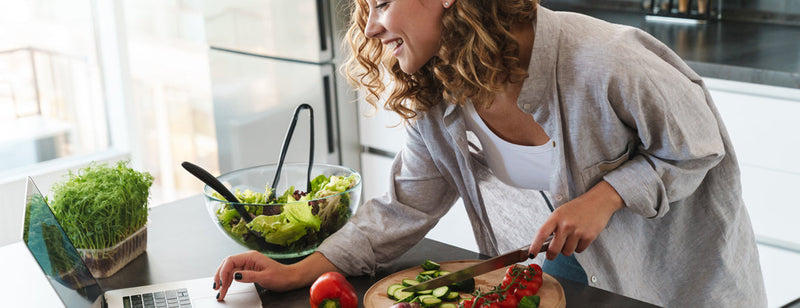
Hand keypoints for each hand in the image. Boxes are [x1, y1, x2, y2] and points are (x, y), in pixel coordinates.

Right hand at [213, 251, 338, 299]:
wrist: (291, 278)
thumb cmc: (282, 276)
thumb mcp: (265, 277)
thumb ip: (249, 276)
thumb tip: (235, 276)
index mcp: (251, 256)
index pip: (230, 260)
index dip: (223, 271)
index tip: (221, 282)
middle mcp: (248, 258)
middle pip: (227, 264)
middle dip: (220, 276)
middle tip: (217, 288)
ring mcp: (248, 264)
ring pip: (230, 270)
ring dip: (223, 280)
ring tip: (220, 291)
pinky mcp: (249, 270)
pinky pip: (235, 274)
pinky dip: (229, 281)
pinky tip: (226, 287)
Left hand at [528, 181, 624, 259]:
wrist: (599, 202)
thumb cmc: (578, 208)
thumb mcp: (561, 212)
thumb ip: (553, 226)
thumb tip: (545, 244)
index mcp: (556, 217)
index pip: (541, 234)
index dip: (534, 246)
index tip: (531, 254)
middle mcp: (566, 224)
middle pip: (554, 249)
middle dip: (551, 255)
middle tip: (551, 255)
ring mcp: (577, 231)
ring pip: (567, 252)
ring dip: (567, 250)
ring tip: (571, 239)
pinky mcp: (589, 237)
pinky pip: (579, 250)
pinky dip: (578, 247)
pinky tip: (580, 237)